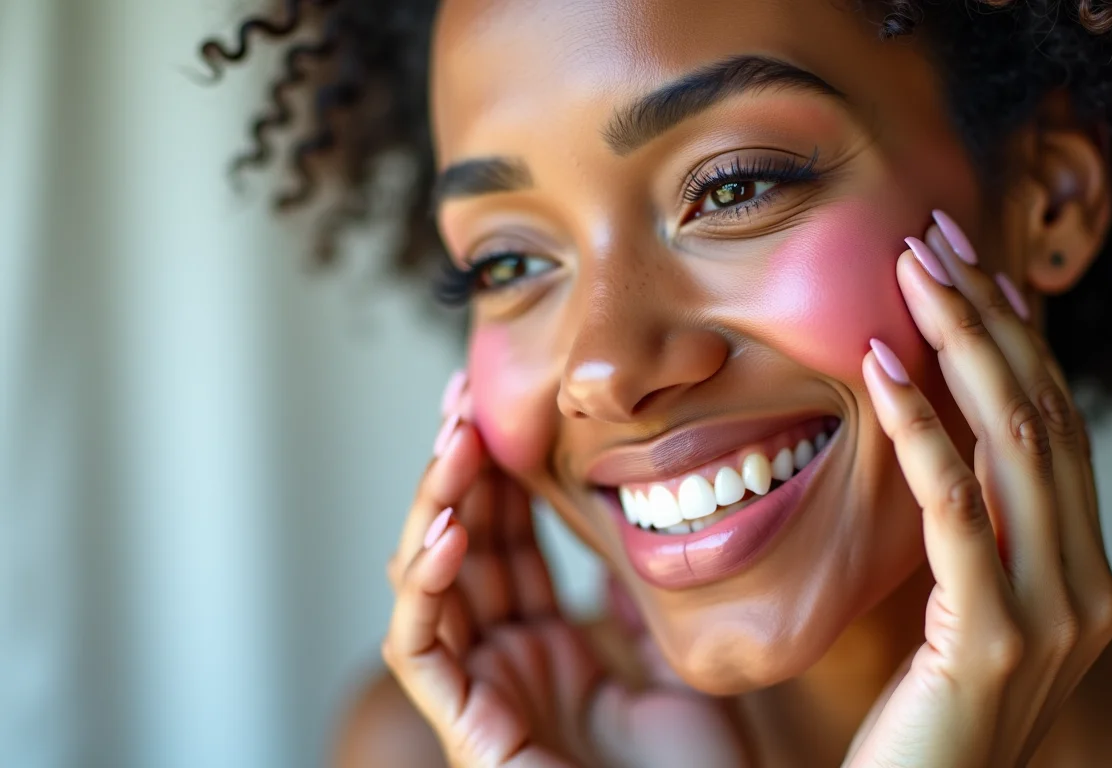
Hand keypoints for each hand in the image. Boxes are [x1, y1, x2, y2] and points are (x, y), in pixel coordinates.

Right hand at [381, 374, 745, 767]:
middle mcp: (509, 661)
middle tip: (461, 399)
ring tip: (454, 441)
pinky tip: (446, 528)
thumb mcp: (672, 657)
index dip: (498, 477)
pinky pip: (424, 648)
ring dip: (435, 508)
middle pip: (464, 550)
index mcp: (552, 645)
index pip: (509, 543)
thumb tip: (633, 530)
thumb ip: (635, 601)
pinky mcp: (469, 728)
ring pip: (430, 585)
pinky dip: (423, 587)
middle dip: (458, 472)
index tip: (497, 408)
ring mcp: (486, 692)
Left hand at [845, 214, 1111, 767]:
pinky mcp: (997, 639)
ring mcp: (1053, 614)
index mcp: (1081, 572)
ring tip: (912, 270)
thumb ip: (972, 536)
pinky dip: (922, 429)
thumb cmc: (924, 720)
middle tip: (934, 237)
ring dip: (962, 342)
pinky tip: (884, 367)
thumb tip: (939, 439)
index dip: (1017, 338)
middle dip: (990, 316)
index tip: (970, 265)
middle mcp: (1086, 585)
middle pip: (1045, 415)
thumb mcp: (962, 612)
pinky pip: (957, 508)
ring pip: (1016, 442)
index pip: (1055, 427)